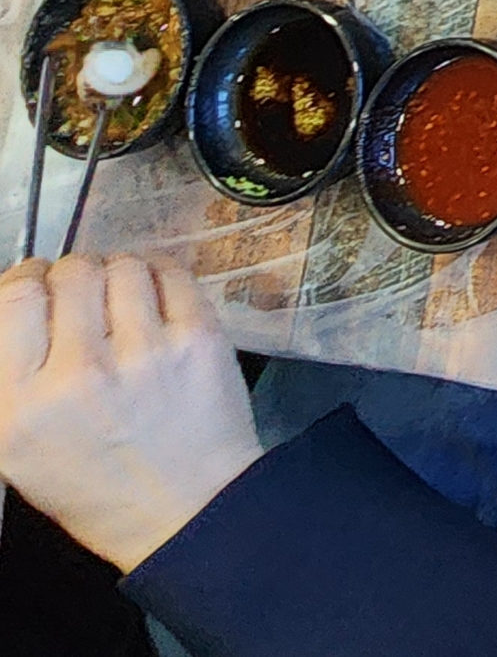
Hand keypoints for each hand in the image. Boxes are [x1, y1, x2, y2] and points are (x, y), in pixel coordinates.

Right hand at [0, 256, 260, 571]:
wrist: (186, 511)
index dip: (26, 278)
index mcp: (20, 407)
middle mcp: (77, 376)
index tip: (36, 282)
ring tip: (121, 298)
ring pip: (123, 265)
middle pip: (71, 272)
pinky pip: (171, 273)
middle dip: (75, 274)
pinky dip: (159, 274)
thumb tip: (17, 298)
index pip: (14, 298)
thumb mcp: (18, 447)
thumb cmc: (97, 483)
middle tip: (85, 292)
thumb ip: (10, 375)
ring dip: (119, 272)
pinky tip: (155, 295)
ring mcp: (143, 354)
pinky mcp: (198, 339)